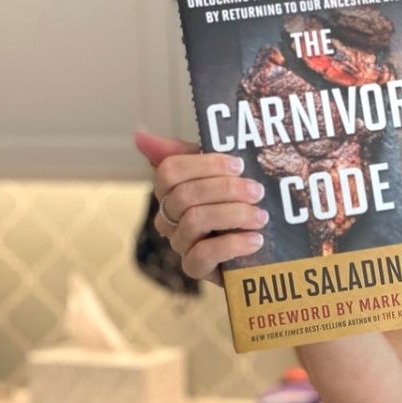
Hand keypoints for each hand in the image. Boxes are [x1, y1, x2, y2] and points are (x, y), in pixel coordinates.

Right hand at [133, 129, 266, 285]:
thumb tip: (140, 135)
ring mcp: (179, 243)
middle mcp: (168, 217)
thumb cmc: (237, 202)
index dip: (205, 165)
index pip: (170, 171)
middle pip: (185, 195)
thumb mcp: (220, 173)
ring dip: (234, 214)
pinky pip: (204, 254)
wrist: (260, 246)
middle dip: (226, 189)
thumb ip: (188, 152)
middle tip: (257, 191)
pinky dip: (234, 245)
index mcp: (171, 190)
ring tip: (261, 216)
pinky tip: (256, 240)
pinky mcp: (194, 268)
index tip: (239, 165)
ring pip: (195, 220)